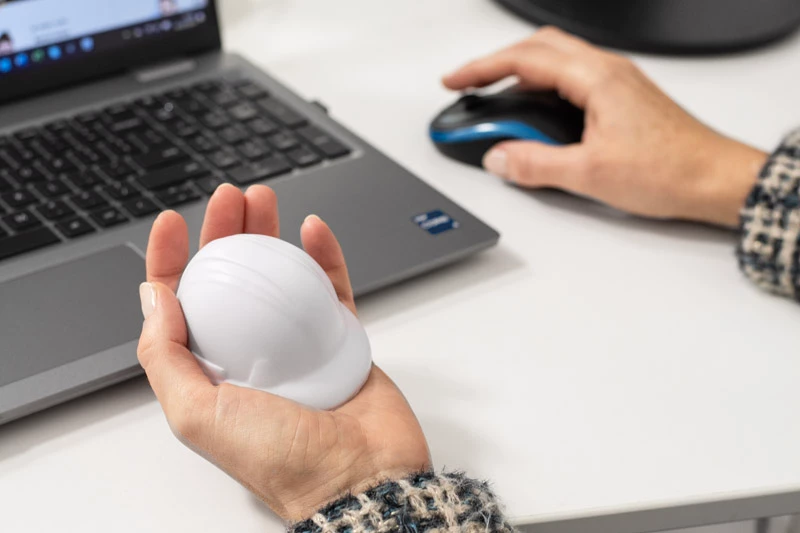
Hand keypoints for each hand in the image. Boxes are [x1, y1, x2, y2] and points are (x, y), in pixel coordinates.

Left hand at [137, 184, 430, 521]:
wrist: (360, 478)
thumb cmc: (282, 462)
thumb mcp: (197, 414)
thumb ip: (165, 356)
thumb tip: (154, 297)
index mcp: (212, 371)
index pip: (180, 305)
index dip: (169, 260)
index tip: (171, 224)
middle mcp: (252, 352)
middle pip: (232, 278)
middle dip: (225, 232)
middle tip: (230, 199)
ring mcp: (297, 343)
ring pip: (279, 274)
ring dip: (270, 233)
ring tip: (265, 201)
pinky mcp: (338, 338)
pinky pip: (331, 286)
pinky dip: (324, 255)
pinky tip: (314, 230)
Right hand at [443, 27, 767, 227]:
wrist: (714, 179)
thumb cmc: (671, 170)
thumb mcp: (590, 173)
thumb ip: (535, 165)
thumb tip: (498, 157)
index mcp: (596, 78)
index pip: (524, 59)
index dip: (481, 69)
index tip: (454, 81)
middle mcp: (607, 71)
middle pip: (538, 49)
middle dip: (495, 64)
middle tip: (467, 85)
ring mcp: (616, 82)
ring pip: (555, 61)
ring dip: (518, 74)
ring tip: (492, 99)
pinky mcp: (621, 99)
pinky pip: (571, 79)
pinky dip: (541, 87)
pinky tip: (534, 113)